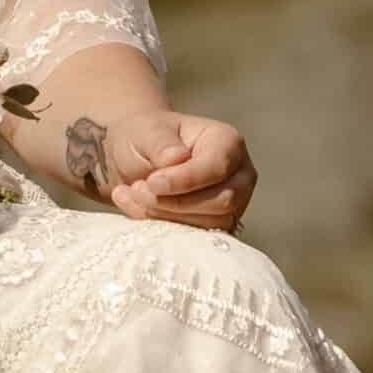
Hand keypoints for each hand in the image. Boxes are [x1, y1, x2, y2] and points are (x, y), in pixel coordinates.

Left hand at [92, 110, 255, 230]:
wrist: (134, 160)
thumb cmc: (145, 140)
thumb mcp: (146, 132)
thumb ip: (161, 144)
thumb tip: (178, 158)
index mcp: (227, 142)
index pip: (218, 167)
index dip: (185, 179)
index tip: (152, 182)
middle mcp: (238, 175)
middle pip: (223, 201)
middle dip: (175, 202)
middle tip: (138, 190)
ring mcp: (232, 205)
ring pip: (211, 225)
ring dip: (166, 216)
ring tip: (135, 196)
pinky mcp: (216, 228)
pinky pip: (199, 240)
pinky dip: (164, 229)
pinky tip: (139, 211)